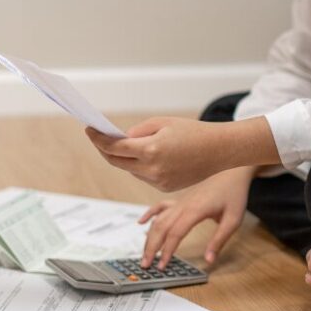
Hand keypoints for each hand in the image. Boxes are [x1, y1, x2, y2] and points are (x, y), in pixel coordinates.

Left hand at [86, 116, 278, 192]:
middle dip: (106, 150)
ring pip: (131, 170)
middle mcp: (152, 170)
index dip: (98, 139)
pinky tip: (149, 157)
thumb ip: (138, 131)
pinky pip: (144, 177)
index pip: (113, 147)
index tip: (89, 130)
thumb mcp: (162, 123)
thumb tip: (121, 140)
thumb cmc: (193, 131)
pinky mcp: (166, 188)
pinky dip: (141, 167)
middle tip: (99, 138)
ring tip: (124, 146)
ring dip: (125, 159)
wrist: (221, 150)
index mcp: (150, 150)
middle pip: (117, 162)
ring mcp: (158, 182)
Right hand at [137, 167, 254, 268]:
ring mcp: (180, 201)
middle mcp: (183, 205)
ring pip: (158, 219)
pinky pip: (161, 206)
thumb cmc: (234, 193)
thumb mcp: (233, 220)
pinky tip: (141, 223)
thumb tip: (209, 260)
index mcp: (195, 210)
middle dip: (151, 247)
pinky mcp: (181, 200)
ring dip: (149, 236)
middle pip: (161, 228)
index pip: (175, 234)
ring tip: (145, 254)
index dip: (167, 251)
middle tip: (146, 265)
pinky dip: (149, 214)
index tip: (162, 266)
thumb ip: (219, 240)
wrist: (233, 171)